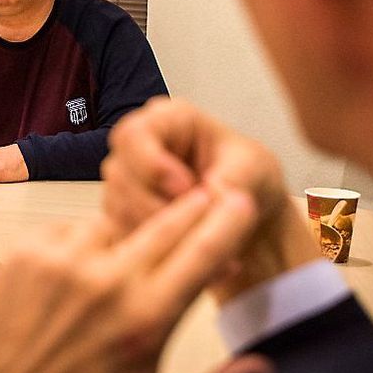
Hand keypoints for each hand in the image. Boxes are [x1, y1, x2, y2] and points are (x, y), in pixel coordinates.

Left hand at [0, 188, 258, 372]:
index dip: (227, 222)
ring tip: (110, 277)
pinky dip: (75, 246)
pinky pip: (67, 230)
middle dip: (191, 207)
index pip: (203, 253)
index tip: (240, 200)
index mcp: (145, 320)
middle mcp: (107, 282)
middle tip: (206, 194)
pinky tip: (70, 277)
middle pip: (166, 223)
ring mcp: (63, 260)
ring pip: (113, 225)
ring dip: (123, 240)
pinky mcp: (24, 251)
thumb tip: (263, 368)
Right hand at [102, 97, 318, 301]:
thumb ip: (231, 179)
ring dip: (155, 228)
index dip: (151, 163)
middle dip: (154, 203)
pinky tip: (184, 253)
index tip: (186, 188)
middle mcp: (139, 146)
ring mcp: (128, 179)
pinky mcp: (125, 210)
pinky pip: (122, 230)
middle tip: (192, 222)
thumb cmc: (250, 177)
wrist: (245, 212)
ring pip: (118, 205)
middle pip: (119, 172)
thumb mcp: (254, 170)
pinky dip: (152, 247)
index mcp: (168, 119)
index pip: (135, 134)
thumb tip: (209, 198)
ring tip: (196, 241)